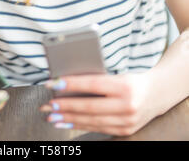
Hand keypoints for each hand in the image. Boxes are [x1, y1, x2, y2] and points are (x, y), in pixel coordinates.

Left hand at [40, 72, 156, 136]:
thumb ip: (97, 80)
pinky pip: (97, 128)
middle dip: (65, 106)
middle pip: (89, 106)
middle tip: (48, 104)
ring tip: (52, 115)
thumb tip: (68, 84)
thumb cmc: (132, 81)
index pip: (92, 85)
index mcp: (125, 86)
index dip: (71, 84)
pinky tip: (67, 122)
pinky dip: (80, 126)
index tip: (53, 83)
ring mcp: (126, 121)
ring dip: (68, 119)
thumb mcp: (117, 75)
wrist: (157, 95)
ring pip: (91, 120)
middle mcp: (127, 105)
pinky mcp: (124, 130)